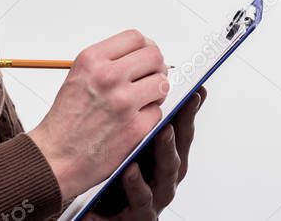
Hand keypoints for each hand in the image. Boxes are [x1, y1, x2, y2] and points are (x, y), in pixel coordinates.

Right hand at [28, 30, 170, 199]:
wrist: (56, 156)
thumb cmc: (66, 119)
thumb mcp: (78, 76)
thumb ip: (107, 62)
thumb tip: (140, 55)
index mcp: (91, 60)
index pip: (135, 38)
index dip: (145, 47)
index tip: (145, 57)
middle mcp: (108, 76)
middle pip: (154, 56)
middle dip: (156, 67)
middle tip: (150, 78)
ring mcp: (123, 102)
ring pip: (162, 84)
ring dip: (156, 92)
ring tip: (142, 100)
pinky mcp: (135, 127)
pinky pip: (158, 112)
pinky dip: (149, 116)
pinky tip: (133, 121)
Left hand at [82, 87, 206, 219]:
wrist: (85, 192)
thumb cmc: (110, 160)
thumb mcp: (126, 132)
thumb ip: (140, 108)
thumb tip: (154, 74)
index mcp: (163, 149)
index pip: (181, 124)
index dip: (189, 107)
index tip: (195, 88)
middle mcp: (165, 170)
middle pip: (181, 145)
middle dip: (182, 126)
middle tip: (181, 102)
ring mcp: (156, 191)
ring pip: (167, 171)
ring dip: (166, 151)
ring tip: (162, 131)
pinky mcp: (140, 211)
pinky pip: (140, 197)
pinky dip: (136, 183)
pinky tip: (129, 169)